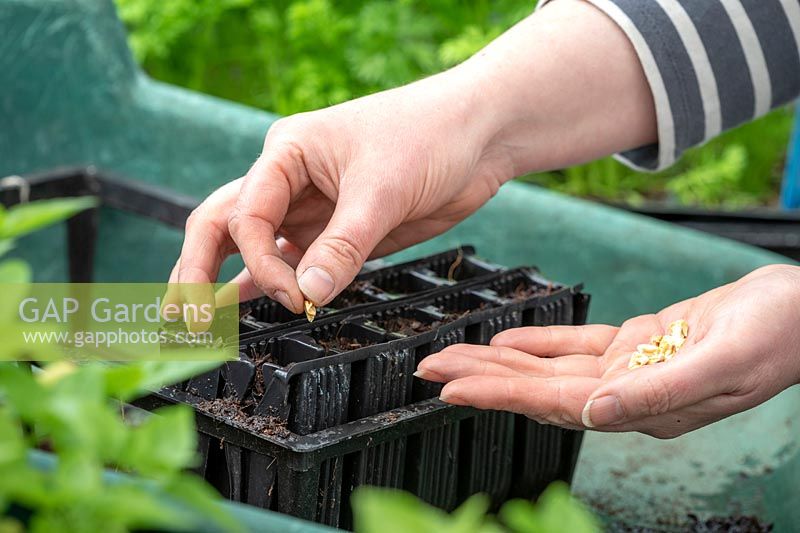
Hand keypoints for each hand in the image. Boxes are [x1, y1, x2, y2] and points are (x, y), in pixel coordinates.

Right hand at [168, 0, 655, 312]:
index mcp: (286, 153)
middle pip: (225, 226)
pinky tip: (252, 311)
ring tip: (199, 323)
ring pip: (256, 250)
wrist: (479, 136)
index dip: (259, 262)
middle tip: (182, 317)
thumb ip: (342, 246)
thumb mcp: (383, 190)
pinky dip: (276, 287)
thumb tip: (305, 297)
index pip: (245, 214)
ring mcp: (313, 209)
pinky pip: (297, 263)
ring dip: (230, 283)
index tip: (295, 297)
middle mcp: (289, 181)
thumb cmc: (429, 136)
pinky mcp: (339, 233)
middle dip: (198, 270)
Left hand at [415, 265, 799, 437]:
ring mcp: (628, 370)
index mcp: (643, 407)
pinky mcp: (635, 344)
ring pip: (548, 368)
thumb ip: (658, 391)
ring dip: (499, 362)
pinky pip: (575, 346)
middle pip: (537, 390)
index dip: (499, 395)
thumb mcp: (723, 361)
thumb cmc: (777, 334)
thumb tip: (593, 413)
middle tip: (429, 372)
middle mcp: (626, 395)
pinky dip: (539, 343)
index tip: (451, 389)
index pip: (554, 404)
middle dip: (481, 381)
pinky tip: (507, 340)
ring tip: (453, 356)